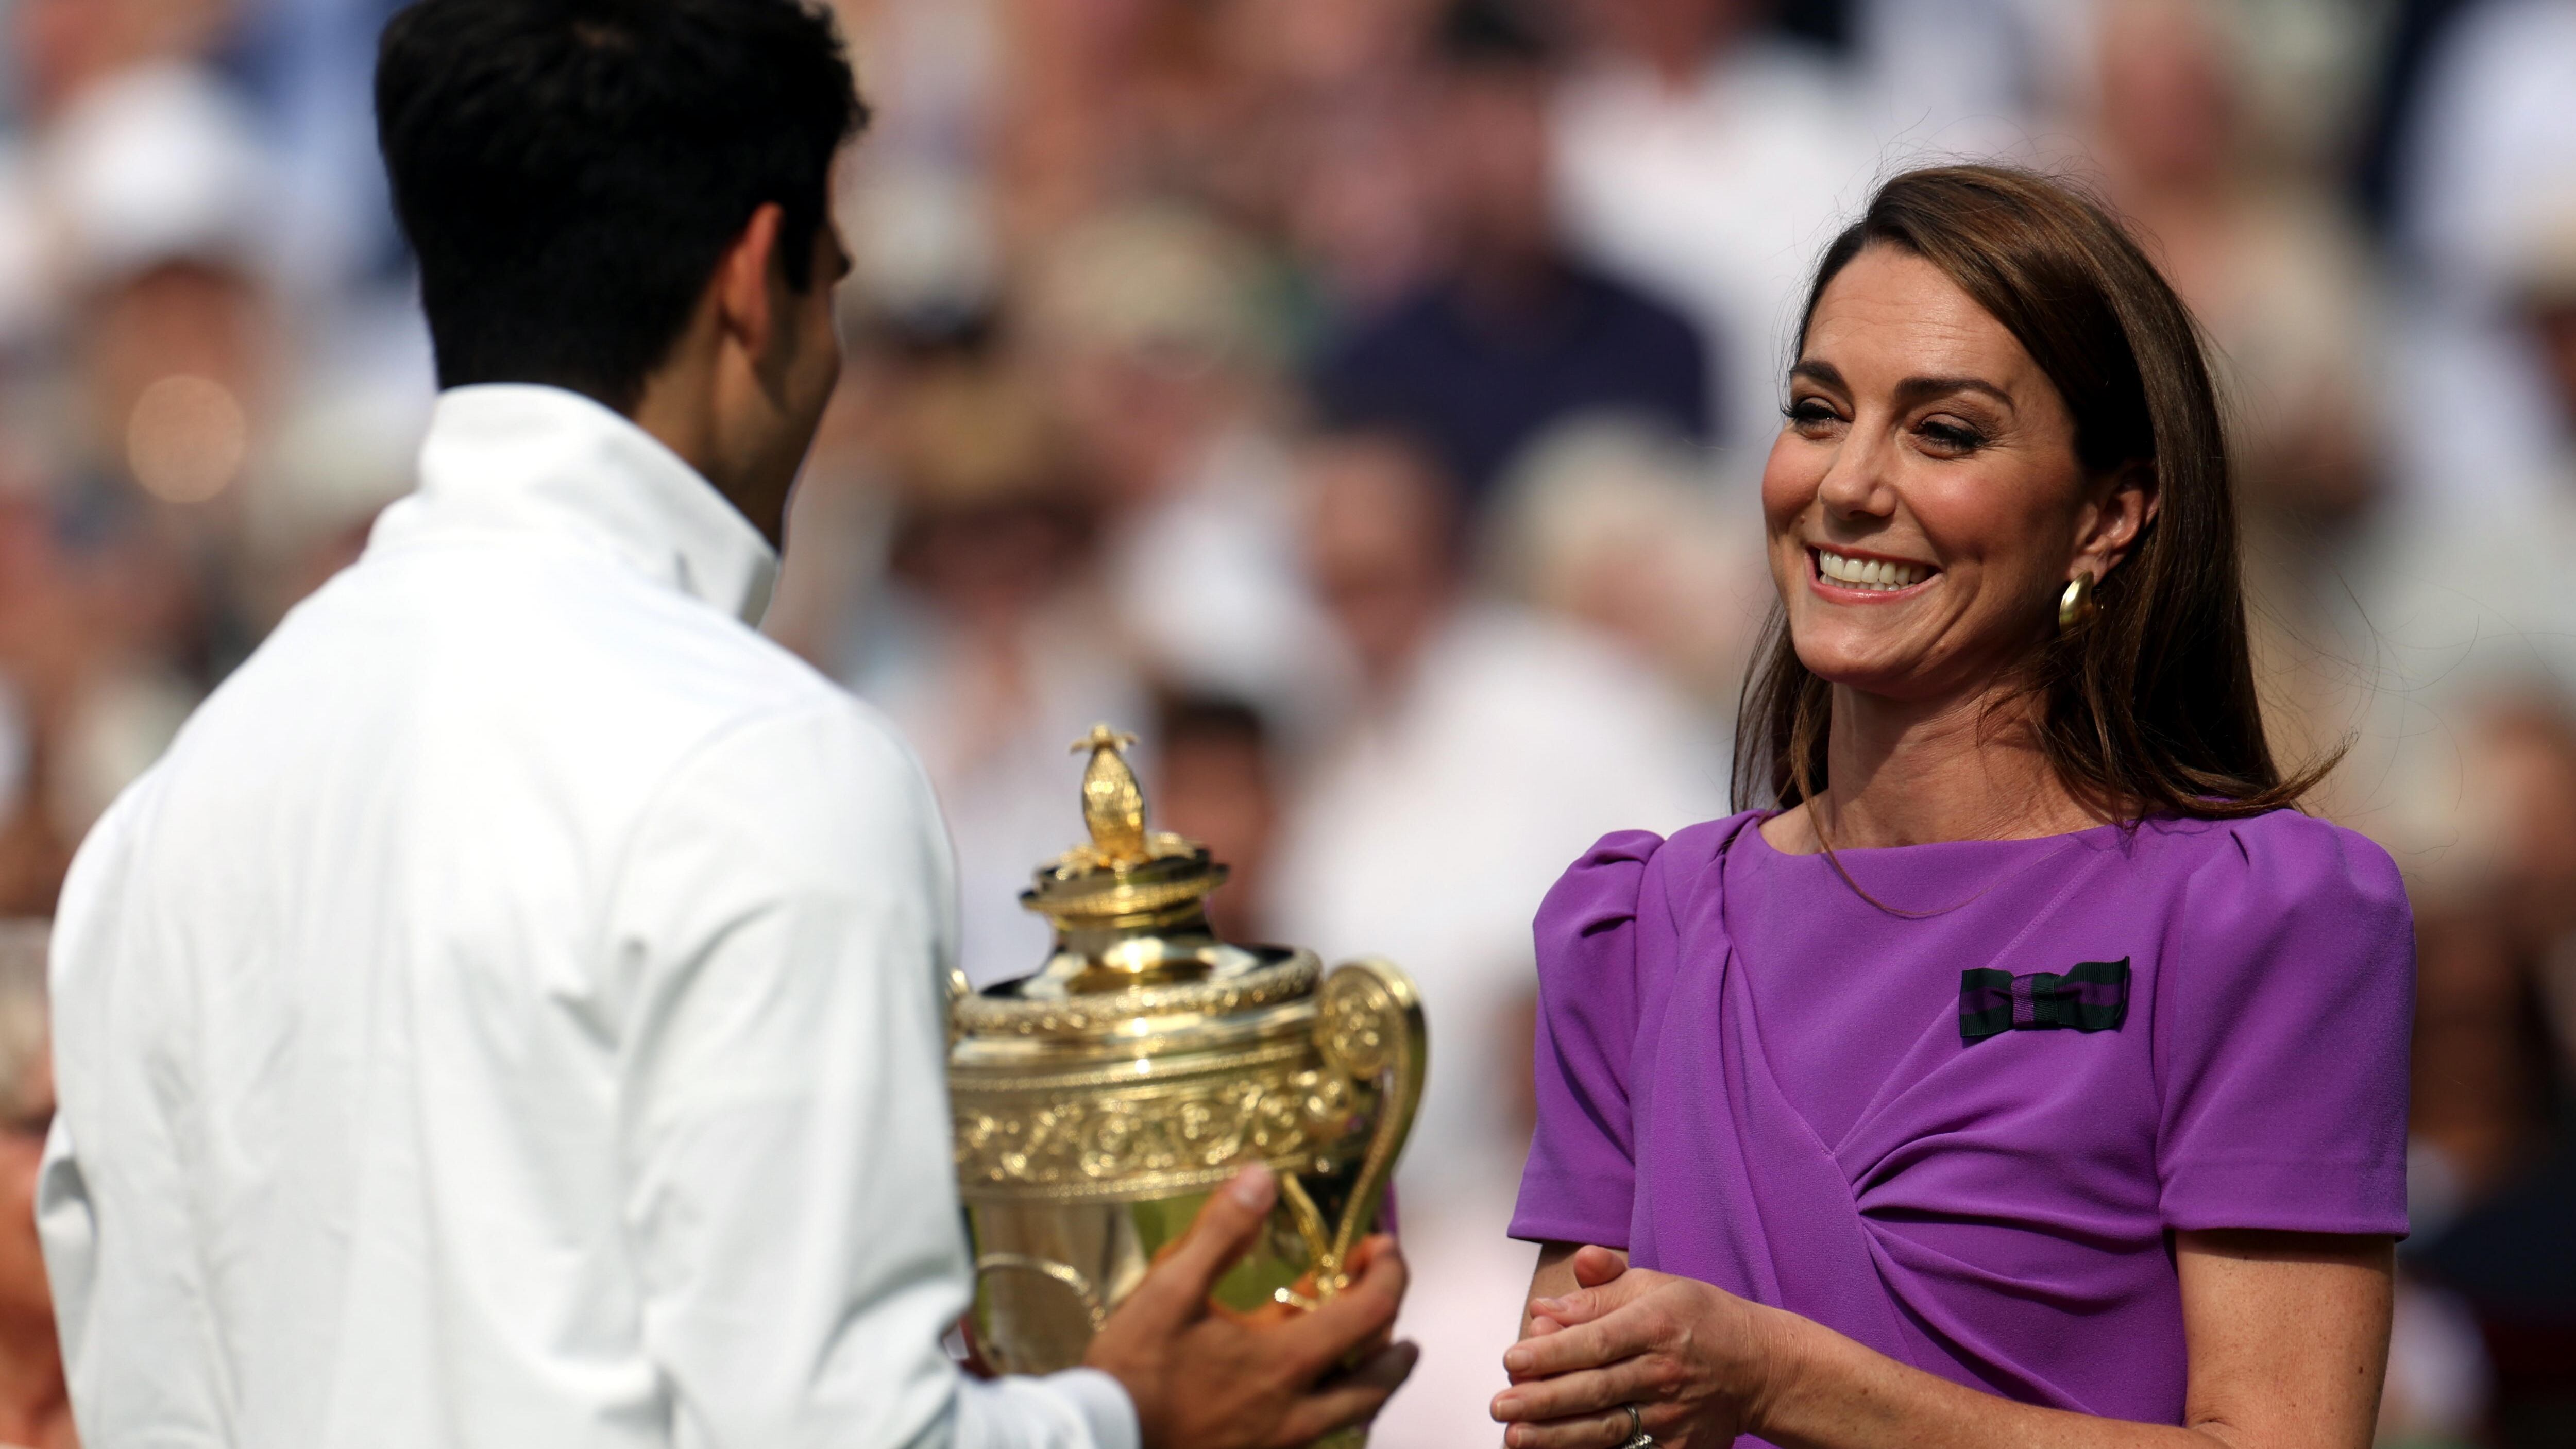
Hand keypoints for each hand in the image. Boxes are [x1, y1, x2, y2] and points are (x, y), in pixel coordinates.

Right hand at [1084, 1164, 1418, 1448]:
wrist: (1100, 1444)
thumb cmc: (1134, 1372)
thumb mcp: (1169, 1290)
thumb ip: (1221, 1232)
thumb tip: (1263, 1176)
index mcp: (1286, 1361)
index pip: (1370, 1312)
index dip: (1389, 1274)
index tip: (1383, 1247)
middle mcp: (1298, 1412)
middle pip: (1378, 1379)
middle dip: (1398, 1342)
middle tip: (1389, 1308)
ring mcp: (1282, 1445)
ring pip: (1353, 1416)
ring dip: (1371, 1381)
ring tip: (1369, 1355)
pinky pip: (1318, 1436)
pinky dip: (1331, 1410)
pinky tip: (1307, 1395)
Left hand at [1491, 1245, 1779, 1448]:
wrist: (1760, 1368)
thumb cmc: (1699, 1319)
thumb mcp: (1655, 1286)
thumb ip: (1599, 1289)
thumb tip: (1545, 1306)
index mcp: (1657, 1323)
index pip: (1597, 1340)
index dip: (1552, 1353)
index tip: (1511, 1359)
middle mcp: (1664, 1371)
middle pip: (1596, 1388)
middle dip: (1543, 1400)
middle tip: (1500, 1406)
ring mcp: (1673, 1415)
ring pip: (1607, 1428)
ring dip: (1558, 1436)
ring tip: (1516, 1437)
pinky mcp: (1679, 1447)